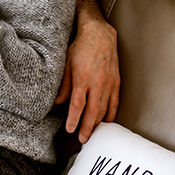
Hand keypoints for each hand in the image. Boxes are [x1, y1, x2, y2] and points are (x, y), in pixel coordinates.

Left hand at [55, 18, 119, 142]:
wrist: (100, 36)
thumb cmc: (80, 48)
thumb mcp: (65, 64)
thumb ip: (62, 84)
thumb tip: (57, 102)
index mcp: (82, 79)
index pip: (77, 104)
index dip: (73, 119)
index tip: (70, 129)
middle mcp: (97, 83)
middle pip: (93, 111)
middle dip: (87, 127)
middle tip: (83, 138)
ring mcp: (108, 84)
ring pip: (104, 109)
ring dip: (98, 123)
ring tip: (93, 132)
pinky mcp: (116, 82)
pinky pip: (114, 102)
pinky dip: (111, 113)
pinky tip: (107, 121)